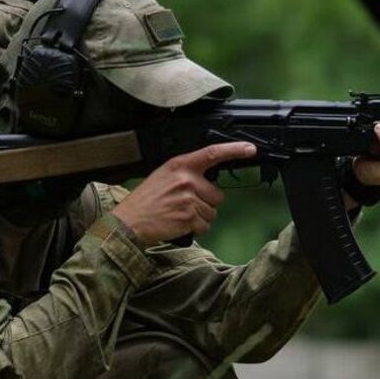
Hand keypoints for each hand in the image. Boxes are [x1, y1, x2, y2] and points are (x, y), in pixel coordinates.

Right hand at [112, 141, 256, 245]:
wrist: (129, 221)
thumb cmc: (146, 200)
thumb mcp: (163, 176)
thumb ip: (185, 174)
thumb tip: (207, 180)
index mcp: (180, 165)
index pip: (212, 153)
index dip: (234, 150)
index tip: (250, 149)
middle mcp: (186, 179)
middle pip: (217, 194)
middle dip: (206, 203)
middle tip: (184, 205)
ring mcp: (189, 198)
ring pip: (212, 212)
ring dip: (200, 217)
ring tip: (178, 215)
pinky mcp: (189, 217)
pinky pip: (205, 226)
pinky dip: (195, 229)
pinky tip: (179, 224)